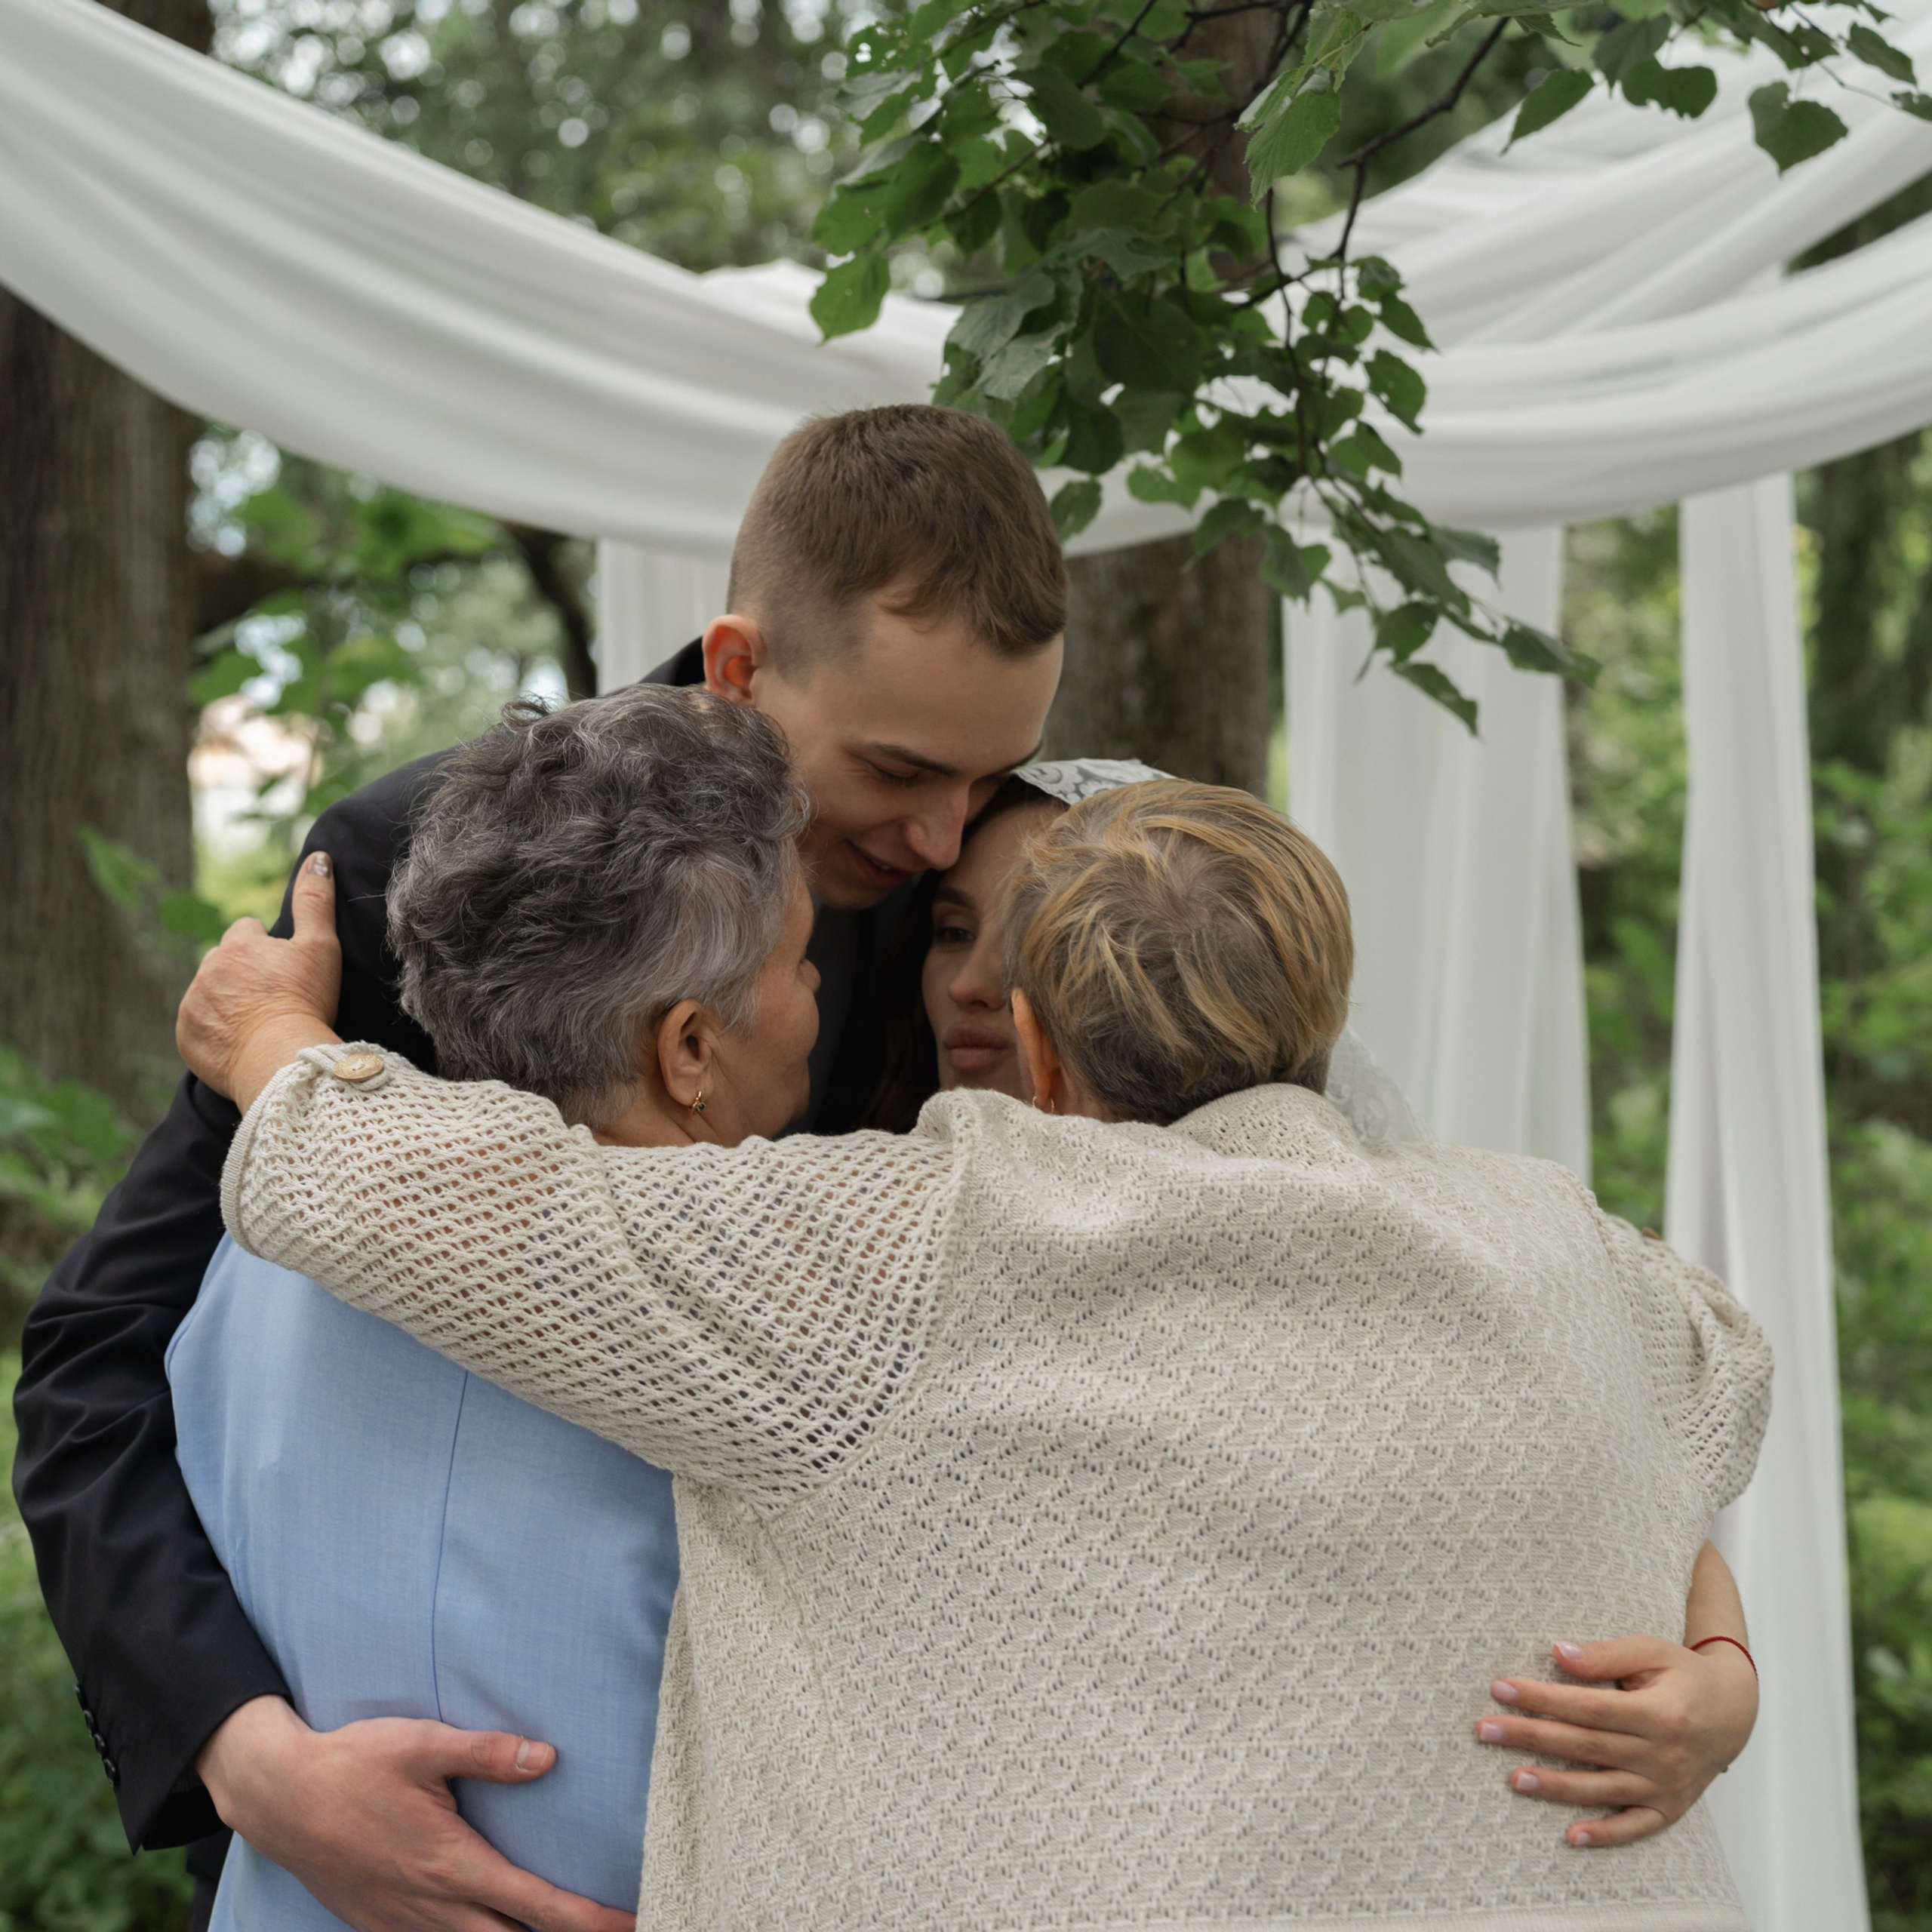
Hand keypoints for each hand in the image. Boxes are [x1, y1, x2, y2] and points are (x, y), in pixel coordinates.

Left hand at [178, 851, 341, 1104]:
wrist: (280, 1058)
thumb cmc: (305, 1001)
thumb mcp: (321, 947)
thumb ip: (315, 899)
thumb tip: (318, 857)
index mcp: (238, 944)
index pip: (248, 931)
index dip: (268, 948)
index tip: (284, 970)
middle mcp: (208, 969)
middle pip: (225, 961)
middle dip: (243, 973)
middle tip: (273, 997)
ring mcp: (192, 1003)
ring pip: (209, 992)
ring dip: (228, 1000)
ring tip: (259, 1022)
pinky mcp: (186, 1036)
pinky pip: (198, 1026)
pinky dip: (215, 1031)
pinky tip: (242, 1042)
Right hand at [198, 1695, 634, 1931]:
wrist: (278, 1798)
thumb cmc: (354, 1764)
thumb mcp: (422, 1744)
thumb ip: (488, 1753)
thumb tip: (548, 1757)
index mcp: (451, 1863)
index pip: (535, 1905)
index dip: (586, 1919)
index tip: (628, 1921)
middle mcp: (432, 1905)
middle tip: (615, 1929)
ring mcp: (402, 1922)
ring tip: (561, 1929)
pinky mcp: (378, 1925)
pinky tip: (485, 1929)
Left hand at [1477, 1634, 1758, 1846]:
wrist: (1734, 1712)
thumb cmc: (1685, 1675)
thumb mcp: (1652, 1651)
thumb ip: (1605, 1655)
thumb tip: (1557, 1652)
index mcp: (1658, 1713)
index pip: (1588, 1708)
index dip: (1542, 1699)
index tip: (1500, 1688)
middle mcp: (1663, 1755)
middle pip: (1586, 1747)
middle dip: (1531, 1737)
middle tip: (1485, 1730)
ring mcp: (1666, 1787)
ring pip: (1602, 1789)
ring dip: (1555, 1787)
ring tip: (1512, 1779)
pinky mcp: (1670, 1808)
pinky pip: (1635, 1827)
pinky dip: (1605, 1834)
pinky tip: (1571, 1836)